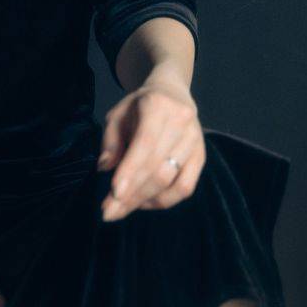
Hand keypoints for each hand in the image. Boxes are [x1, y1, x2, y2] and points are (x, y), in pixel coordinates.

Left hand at [97, 70, 204, 221]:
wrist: (172, 94)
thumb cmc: (139, 107)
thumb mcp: (117, 115)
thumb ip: (110, 141)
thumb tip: (105, 168)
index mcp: (158, 106)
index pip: (145, 145)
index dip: (130, 172)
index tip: (114, 194)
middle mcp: (182, 123)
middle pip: (158, 168)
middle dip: (132, 195)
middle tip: (109, 212)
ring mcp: (195, 141)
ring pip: (172, 182)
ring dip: (145, 201)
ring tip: (122, 209)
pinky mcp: (201, 156)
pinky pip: (186, 187)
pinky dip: (164, 200)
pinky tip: (144, 203)